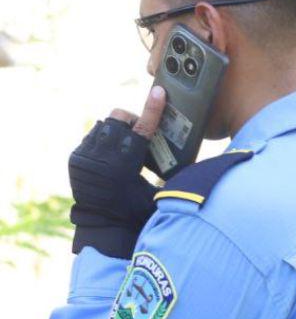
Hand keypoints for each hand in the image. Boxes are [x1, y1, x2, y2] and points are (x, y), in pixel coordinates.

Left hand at [68, 86, 165, 257]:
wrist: (103, 226)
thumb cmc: (135, 213)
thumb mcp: (157, 195)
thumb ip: (171, 176)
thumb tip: (198, 165)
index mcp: (123, 168)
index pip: (141, 131)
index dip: (152, 110)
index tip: (158, 92)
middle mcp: (99, 159)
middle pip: (117, 120)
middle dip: (132, 122)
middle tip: (142, 135)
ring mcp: (83, 157)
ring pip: (103, 126)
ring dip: (118, 132)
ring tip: (126, 149)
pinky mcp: (75, 158)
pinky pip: (92, 137)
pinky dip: (104, 142)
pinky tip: (112, 157)